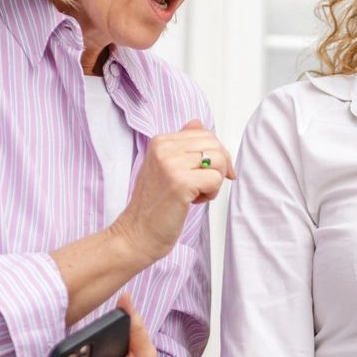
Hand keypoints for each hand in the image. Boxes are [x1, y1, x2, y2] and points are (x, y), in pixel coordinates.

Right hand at [109, 121, 233, 265]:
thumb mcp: (164, 167)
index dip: (216, 155)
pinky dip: (211, 194)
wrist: (137, 233)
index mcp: (160, 141)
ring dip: (214, 181)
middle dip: (219, 167)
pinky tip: (193, 202)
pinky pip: (216, 180)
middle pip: (215, 145)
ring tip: (196, 194)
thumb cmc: (154, 205)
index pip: (205, 134)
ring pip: (219, 161)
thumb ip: (181, 145)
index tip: (210, 173)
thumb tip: (198, 123)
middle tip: (203, 186)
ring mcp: (171, 164)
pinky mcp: (181, 183)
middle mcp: (164, 147)